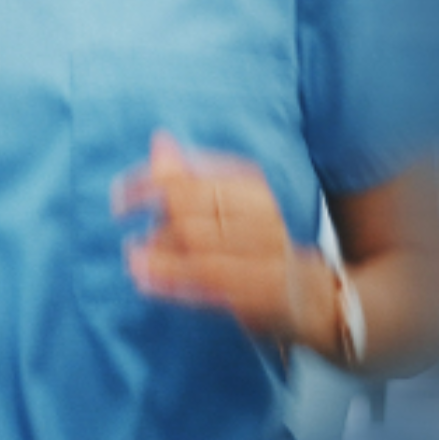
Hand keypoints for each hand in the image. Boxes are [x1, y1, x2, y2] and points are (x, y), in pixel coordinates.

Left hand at [113, 131, 334, 350]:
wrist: (319, 298)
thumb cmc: (260, 247)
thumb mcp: (229, 207)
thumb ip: (191, 179)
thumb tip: (159, 140)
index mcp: (254, 189)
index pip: (194, 179)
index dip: (151, 184)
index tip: (119, 197)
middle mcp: (264, 218)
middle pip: (197, 211)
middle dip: (158, 219)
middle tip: (130, 235)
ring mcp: (268, 257)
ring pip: (203, 249)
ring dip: (161, 255)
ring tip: (132, 259)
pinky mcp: (266, 295)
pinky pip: (213, 286)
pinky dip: (174, 283)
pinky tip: (146, 281)